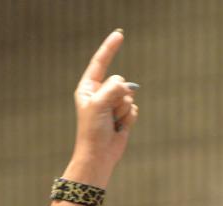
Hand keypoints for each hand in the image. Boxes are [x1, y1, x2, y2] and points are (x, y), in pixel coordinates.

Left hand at [69, 30, 138, 185]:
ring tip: (112, 122)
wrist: (99, 155)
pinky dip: (129, 118)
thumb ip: (113, 88)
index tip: (119, 34)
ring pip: (129, 95)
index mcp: (88, 88)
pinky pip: (134, 108)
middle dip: (118, 97)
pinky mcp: (122, 115)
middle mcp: (100, 93)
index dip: (110, 48)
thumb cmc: (92, 131)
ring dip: (123, 110)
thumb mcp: (99, 104)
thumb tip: (127, 87)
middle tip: (108, 114)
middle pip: (120, 80)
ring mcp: (112, 104)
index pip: (100, 63)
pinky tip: (119, 127)